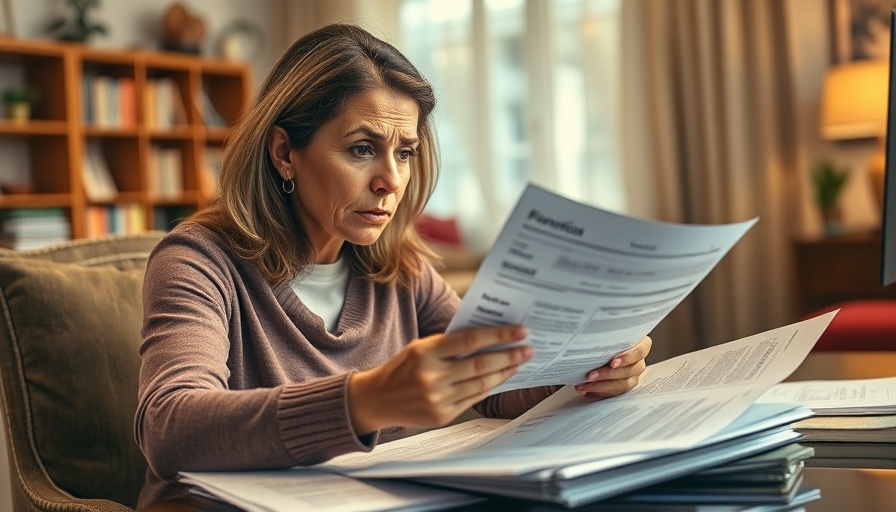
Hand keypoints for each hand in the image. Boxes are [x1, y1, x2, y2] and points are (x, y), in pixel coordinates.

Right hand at [348, 325, 531, 434]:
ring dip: (503, 372)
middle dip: (508, 356)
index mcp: (425, 352)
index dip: (497, 336)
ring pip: (480, 383)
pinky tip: (499, 378)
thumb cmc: (401, 368)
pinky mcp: (441, 416)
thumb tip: (487, 338)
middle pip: (479, 364)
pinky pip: (472, 399)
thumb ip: (449, 344)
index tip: (520, 331)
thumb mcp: (420, 347)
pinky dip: (488, 387)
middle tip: (528, 349)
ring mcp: (436, 399)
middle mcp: (431, 377)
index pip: (469, 340)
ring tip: (518, 363)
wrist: (376, 399)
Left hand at [574, 336, 651, 398]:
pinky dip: (598, 392)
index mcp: (641, 346)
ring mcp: (633, 376)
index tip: (612, 363)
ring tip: (585, 385)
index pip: (640, 351)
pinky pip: (614, 393)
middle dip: (608, 374)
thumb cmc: (606, 340)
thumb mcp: (607, 336)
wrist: (602, 349)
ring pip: (622, 385)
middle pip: (629, 371)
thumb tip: (588, 340)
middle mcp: (639, 363)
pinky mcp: (623, 387)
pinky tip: (585, 391)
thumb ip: (606, 338)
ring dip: (601, 386)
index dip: (627, 357)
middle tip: (590, 375)